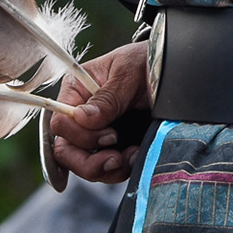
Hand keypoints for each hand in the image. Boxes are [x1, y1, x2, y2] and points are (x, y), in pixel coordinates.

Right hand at [50, 41, 150, 184]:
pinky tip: (135, 156)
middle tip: (115, 159)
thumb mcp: (128, 73)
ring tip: (130, 157)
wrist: (173, 70)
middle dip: (88, 163)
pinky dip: (118, 170)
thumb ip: (106, 98)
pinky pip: (105, 169)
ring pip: (83, 165)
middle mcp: (80, 115)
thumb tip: (82, 118)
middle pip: (66, 151)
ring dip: (106, 169)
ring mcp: (95, 133)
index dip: (80, 136)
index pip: (60, 123)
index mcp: (76, 90)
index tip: (111, 135)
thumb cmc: (146, 62)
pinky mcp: (112, 146)